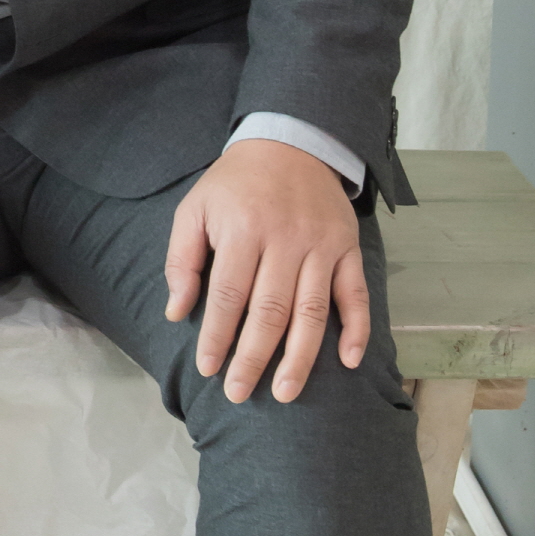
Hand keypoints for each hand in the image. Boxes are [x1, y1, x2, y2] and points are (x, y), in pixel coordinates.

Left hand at [164, 139, 369, 404]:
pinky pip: (357, 294)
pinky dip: (358, 330)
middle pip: (270, 310)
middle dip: (254, 357)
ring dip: (301, 357)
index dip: (218, 335)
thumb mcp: (195, 208)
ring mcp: (322, 246)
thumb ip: (181, 259)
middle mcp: (286, 240)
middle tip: (239, 392)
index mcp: (244, 229)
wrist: (292, 142)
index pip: (229, 294)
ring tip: (285, 392)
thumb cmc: (235, 183)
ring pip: (313, 311)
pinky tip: (349, 362)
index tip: (208, 367)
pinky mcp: (348, 249)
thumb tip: (176, 311)